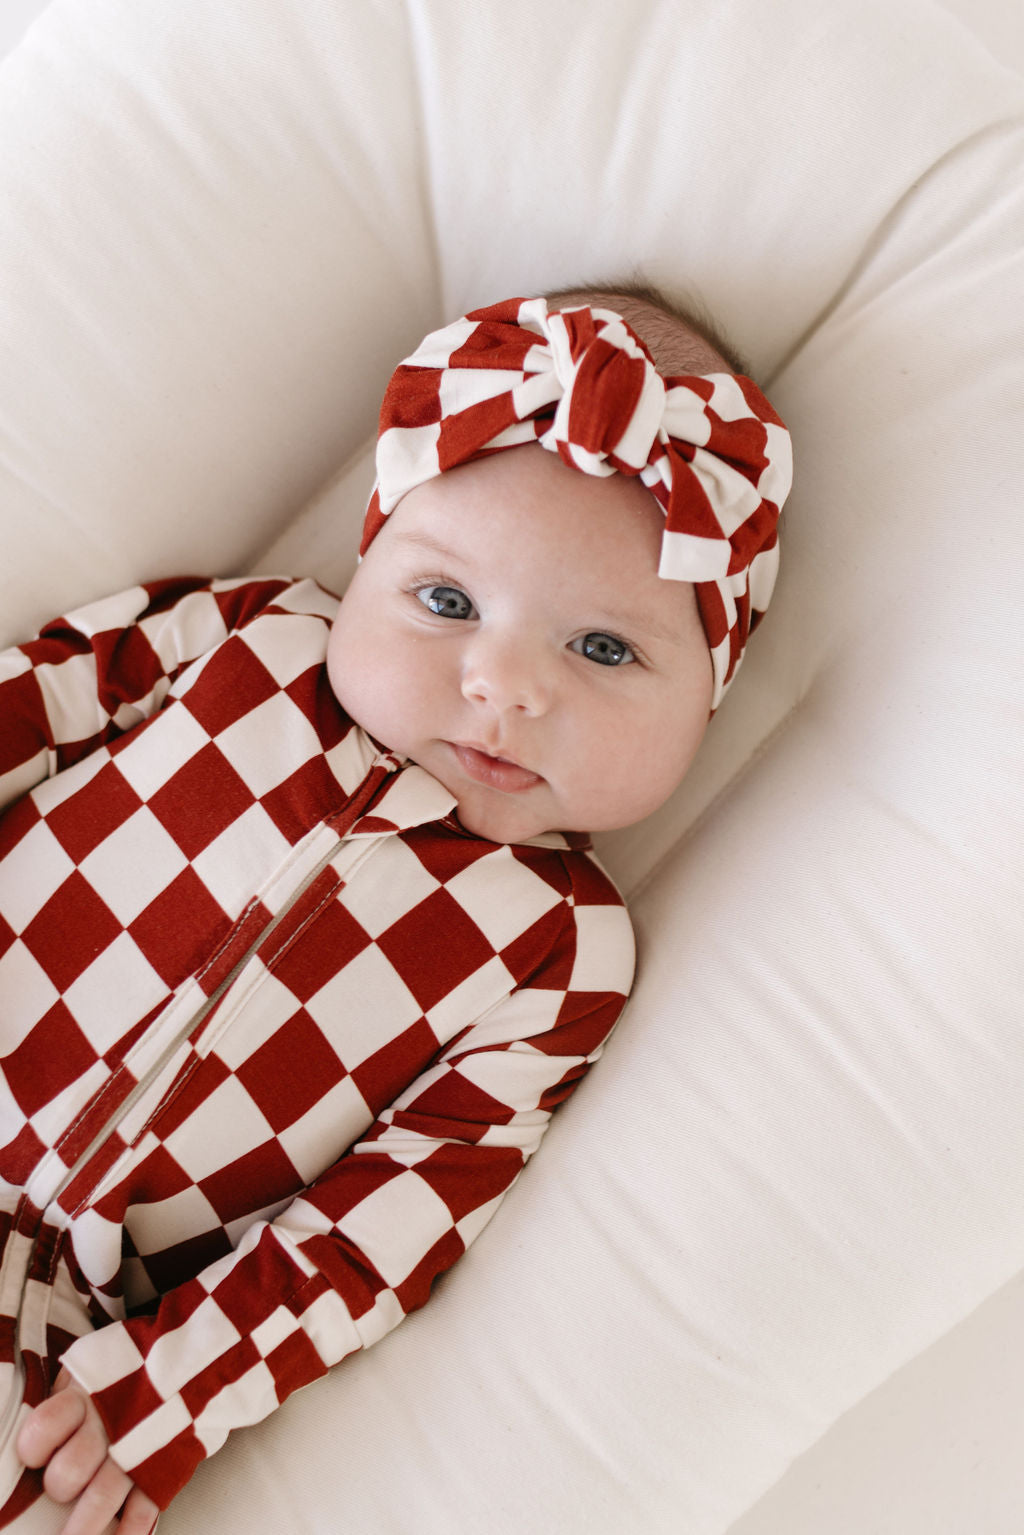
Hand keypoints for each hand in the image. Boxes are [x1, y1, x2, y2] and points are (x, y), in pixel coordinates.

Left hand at [16, 1370, 159, 1533]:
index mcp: (83, 1395)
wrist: (187, 1354)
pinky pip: (146, 1506)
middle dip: (60, 1488)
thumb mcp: (89, 1369)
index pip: (43, 1428)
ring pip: (102, 1496)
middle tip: (62, 1490)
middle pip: (69, 1471)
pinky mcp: (167, 1463)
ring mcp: (139, 1445)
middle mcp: (108, 1423)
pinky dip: (131, 1530)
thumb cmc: (123, 1372)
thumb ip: (63, 1400)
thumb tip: (37, 1437)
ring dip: (84, 1526)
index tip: (36, 1457)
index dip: (34, 1447)